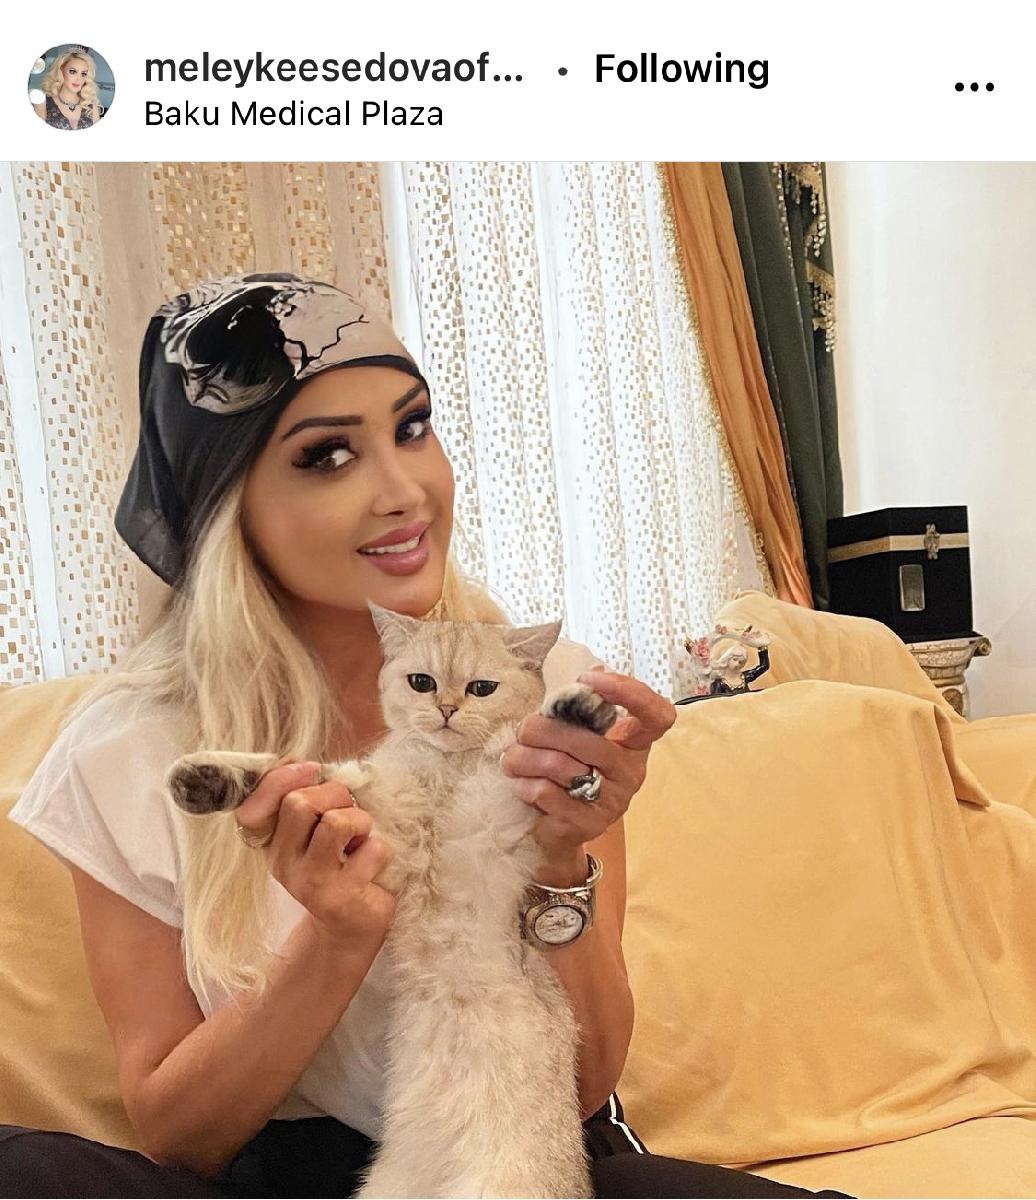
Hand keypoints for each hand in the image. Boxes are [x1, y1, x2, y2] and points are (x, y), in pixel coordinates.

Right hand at [234, 758, 395, 953]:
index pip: (252, 807)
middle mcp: (282, 862)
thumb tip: (293, 759)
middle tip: (348, 812)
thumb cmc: (340, 864)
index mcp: (272, 841)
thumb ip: (303, 793)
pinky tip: (373, 868)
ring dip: (360, 821)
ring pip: (336, 822)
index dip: (279, 780)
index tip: (310, 769)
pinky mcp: (340, 898)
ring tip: (361, 838)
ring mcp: (309, 882)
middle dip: (335, 794)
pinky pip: (371, 849)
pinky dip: (380, 849)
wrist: (353, 925)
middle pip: (299, 803)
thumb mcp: (315, 827)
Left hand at [500, 668, 676, 867]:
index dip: (629, 692)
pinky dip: (526, 785)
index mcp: (635, 744)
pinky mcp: (588, 824)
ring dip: (526, 759)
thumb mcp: (580, 736)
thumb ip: (583, 710)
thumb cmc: (570, 770)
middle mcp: (632, 773)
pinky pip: (549, 794)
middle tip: (523, 730)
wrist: (559, 828)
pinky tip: (521, 784)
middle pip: (591, 743)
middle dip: (545, 731)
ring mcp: (613, 802)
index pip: (657, 716)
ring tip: (511, 758)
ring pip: (563, 768)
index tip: (587, 680)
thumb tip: (591, 670)